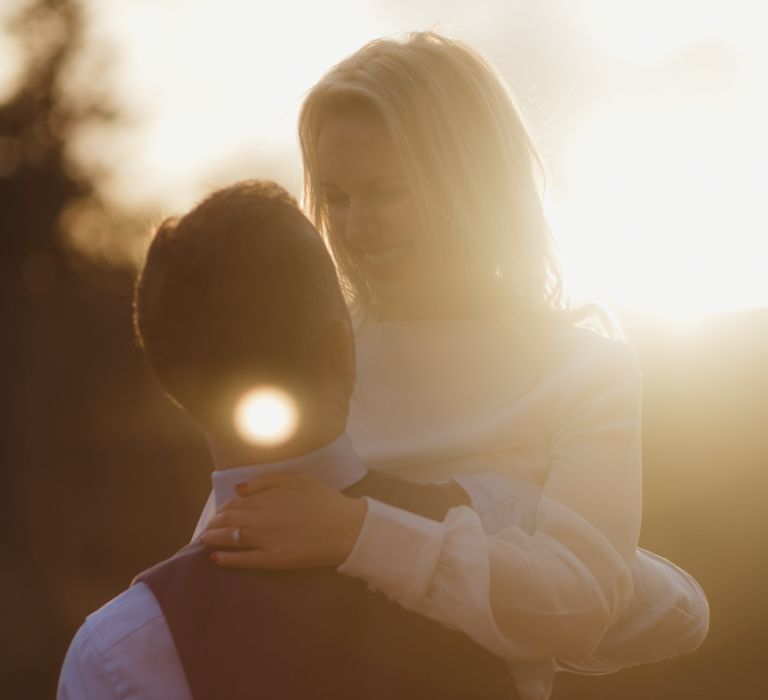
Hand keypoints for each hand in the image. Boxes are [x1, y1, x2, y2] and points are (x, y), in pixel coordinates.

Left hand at [201, 473, 366, 569]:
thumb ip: (265, 482)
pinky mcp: (273, 560)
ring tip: (204, 541)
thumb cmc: (325, 501)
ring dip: (213, 539)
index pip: (234, 504)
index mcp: (267, 498)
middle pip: (227, 520)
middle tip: (207, 529)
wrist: (346, 528)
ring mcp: (265, 540)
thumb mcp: (297, 480)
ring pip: (230, 538)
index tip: (217, 515)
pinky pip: (243, 559)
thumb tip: (238, 489)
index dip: (222, 510)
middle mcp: (261, 518)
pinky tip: (215, 559)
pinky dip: (226, 559)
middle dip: (213, 524)